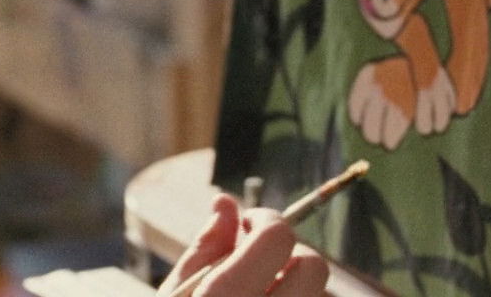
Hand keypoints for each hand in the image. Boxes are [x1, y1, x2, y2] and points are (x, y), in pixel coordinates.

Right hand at [157, 193, 328, 295]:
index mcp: (225, 296)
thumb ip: (205, 248)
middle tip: (257, 259)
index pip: (278, 237)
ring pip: (316, 292)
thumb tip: (226, 202)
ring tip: (257, 287)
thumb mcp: (174, 292)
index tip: (247, 224)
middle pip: (314, 267)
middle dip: (290, 254)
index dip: (266, 220)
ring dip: (291, 281)